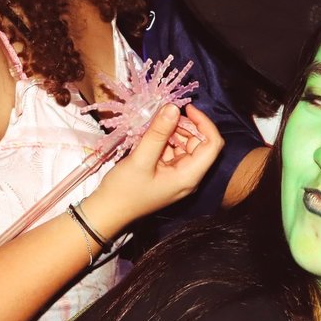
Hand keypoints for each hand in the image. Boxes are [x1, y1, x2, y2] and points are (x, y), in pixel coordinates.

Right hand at [88, 104, 223, 229]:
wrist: (107, 212)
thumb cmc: (124, 190)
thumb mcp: (140, 159)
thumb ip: (158, 133)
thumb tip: (173, 108)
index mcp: (189, 176)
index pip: (212, 145)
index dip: (204, 123)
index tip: (186, 108)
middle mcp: (189, 177)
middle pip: (200, 144)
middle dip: (186, 126)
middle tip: (164, 115)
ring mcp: (178, 176)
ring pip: (186, 146)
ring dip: (174, 131)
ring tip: (154, 124)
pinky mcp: (167, 174)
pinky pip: (173, 151)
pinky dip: (165, 140)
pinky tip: (150, 135)